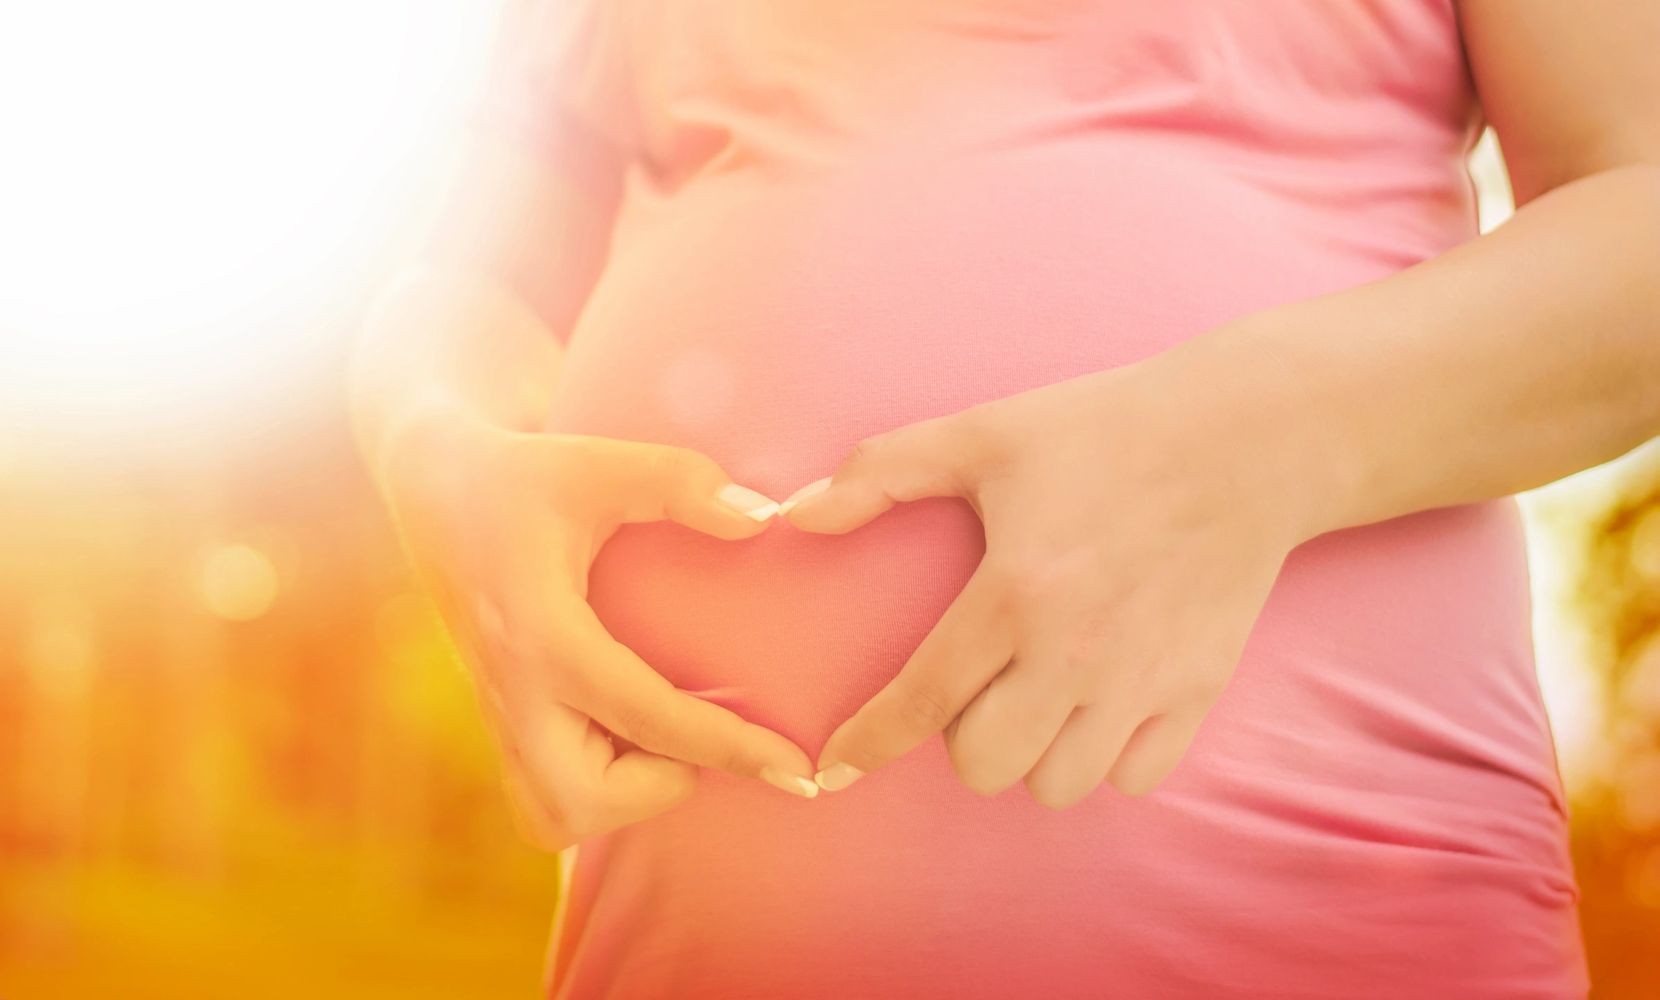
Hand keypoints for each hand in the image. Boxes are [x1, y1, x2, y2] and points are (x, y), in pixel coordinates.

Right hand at [376, 408, 819, 851]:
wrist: (430, 488)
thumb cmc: (523, 475)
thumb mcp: (599, 462)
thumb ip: (681, 483)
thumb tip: (763, 518)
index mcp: (540, 631)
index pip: (646, 716)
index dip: (729, 747)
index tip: (795, 771)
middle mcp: (513, 689)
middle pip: (577, 802)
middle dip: (653, 786)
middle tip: (687, 726)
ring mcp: (497, 714)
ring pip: (552, 816)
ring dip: (618, 794)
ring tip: (654, 730)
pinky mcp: (497, 721)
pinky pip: (541, 800)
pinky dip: (591, 788)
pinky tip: (623, 731)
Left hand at [781, 356, 1312, 807]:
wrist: (1246, 438)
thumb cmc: (1106, 429)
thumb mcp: (984, 434)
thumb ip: (881, 473)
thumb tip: (797, 514)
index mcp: (1014, 593)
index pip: (919, 700)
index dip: (867, 743)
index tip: (835, 769)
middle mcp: (1074, 654)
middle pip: (984, 766)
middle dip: (962, 740)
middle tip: (978, 687)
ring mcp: (1141, 681)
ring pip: (1057, 785)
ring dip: (1033, 754)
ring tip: (1038, 701)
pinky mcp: (1196, 691)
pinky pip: (1132, 778)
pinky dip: (1105, 758)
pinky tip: (1098, 707)